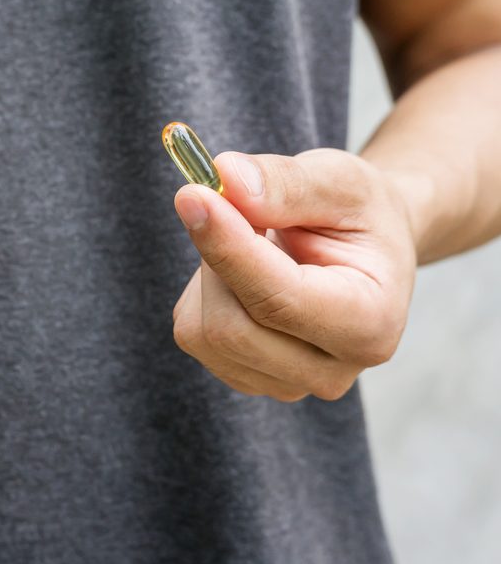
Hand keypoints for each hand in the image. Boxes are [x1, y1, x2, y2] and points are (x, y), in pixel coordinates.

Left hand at [171, 149, 416, 401]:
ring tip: (254, 243)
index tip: (192, 194)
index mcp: (370, 324)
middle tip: (235, 206)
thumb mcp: (338, 180)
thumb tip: (227, 180)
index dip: (227, 247)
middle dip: (218, 255)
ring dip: (210, 272)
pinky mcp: (244, 377)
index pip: (277, 300)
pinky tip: (241, 273)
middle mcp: (330, 371)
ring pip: (202, 331)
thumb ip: (286, 183)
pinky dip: (202, 292)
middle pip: (230, 326)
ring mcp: (284, 383)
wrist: (363, 249)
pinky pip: (192, 332)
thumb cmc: (356, 214)